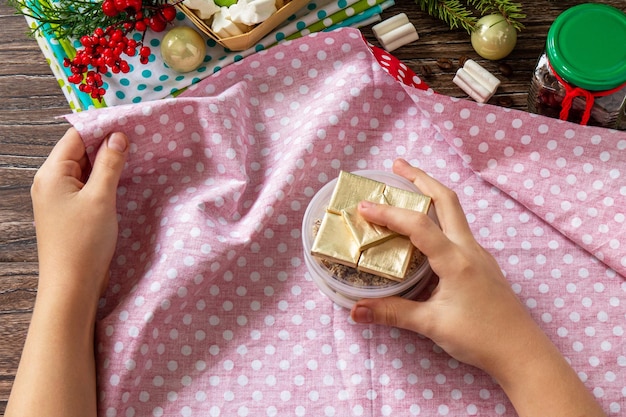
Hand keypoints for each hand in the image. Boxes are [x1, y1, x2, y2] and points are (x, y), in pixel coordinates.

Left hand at [31, 127, 128, 301]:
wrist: (72, 286)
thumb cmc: (84, 243)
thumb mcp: (101, 198)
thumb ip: (110, 164)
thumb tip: (119, 136)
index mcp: (51, 174)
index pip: (76, 136)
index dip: (102, 127)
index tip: (129, 123)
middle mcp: (50, 182)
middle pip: (79, 151)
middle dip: (106, 144)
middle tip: (137, 139)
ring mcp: (58, 197)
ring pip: (84, 169)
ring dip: (106, 163)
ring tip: (134, 157)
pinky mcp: (68, 211)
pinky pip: (86, 186)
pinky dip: (103, 180)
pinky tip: (122, 180)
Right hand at [350, 159, 605, 416]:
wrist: (522, 351)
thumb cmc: (480, 337)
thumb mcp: (432, 325)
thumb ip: (393, 313)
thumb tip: (355, 311)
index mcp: (455, 260)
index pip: (418, 226)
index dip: (389, 214)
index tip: (364, 206)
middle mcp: (468, 248)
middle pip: (446, 199)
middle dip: (420, 178)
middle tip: (397, 165)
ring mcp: (478, 253)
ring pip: (454, 212)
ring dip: (431, 194)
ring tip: (407, 188)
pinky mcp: (481, 263)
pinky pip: (457, 229)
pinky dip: (438, 216)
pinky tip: (426, 230)